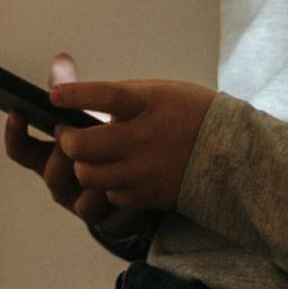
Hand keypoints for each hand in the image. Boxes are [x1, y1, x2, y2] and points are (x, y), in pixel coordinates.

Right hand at [2, 53, 148, 225]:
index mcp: (49, 157)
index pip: (20, 150)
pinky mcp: (111, 222)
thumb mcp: (91, 114)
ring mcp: (83, 206)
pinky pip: (112, 217)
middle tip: (77, 134)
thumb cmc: (112, 139)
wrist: (145, 182)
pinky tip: (136, 185)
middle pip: (50, 172)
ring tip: (113, 160)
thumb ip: (73, 91)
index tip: (17, 111)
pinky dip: (123, 202)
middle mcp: (61, 184)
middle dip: (64, 153)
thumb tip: (61, 59)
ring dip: (96, 178)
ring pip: (81, 201)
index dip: (14, 133)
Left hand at [49, 79, 216, 210]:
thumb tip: (71, 96)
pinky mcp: (149, 195)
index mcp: (148, 103)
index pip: (107, 97)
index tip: (53, 96)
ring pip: (90, 176)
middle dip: (67, 142)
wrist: (233, 152)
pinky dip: (107, 186)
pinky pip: (111, 196)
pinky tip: (115, 174)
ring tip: (86, 156)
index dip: (78, 95)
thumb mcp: (158, 92)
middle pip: (84, 146)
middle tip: (66, 135)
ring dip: (82, 166)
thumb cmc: (189, 113)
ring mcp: (145, 170)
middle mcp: (145, 137)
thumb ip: (118, 97)